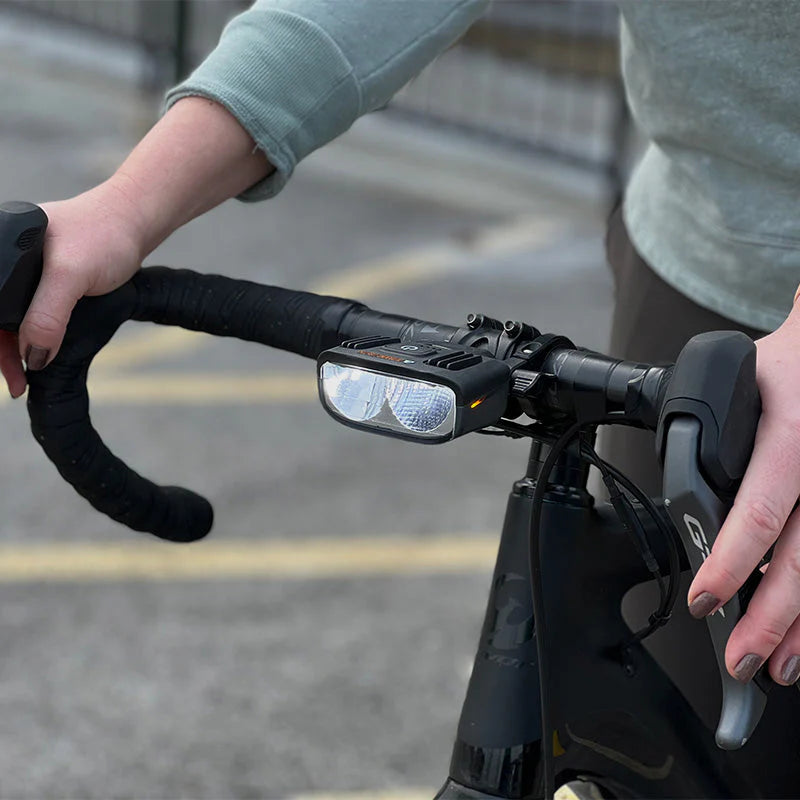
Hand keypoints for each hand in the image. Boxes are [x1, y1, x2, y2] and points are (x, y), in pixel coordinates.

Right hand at [0, 181, 145, 397]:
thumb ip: (48, 314)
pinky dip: (33, 336)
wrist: (136, 222)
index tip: (9, 372)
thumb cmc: (104, 236)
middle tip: (18, 385)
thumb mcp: (72, 276)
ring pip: (10, 316)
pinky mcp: (45, 278)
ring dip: (16, 347)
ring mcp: (25, 268)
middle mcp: (5, 256)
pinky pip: (29, 312)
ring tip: (24, 379)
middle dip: (3, 350)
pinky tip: (38, 355)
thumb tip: (32, 356)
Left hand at [687, 310, 799, 686]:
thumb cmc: (789, 364)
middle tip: (742, 659)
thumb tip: (687, 493)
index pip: (760, 510)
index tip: (706, 598)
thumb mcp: (740, 383)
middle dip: (771, 619)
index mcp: (793, 435)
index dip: (731, 561)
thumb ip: (713, 434)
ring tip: (781, 664)